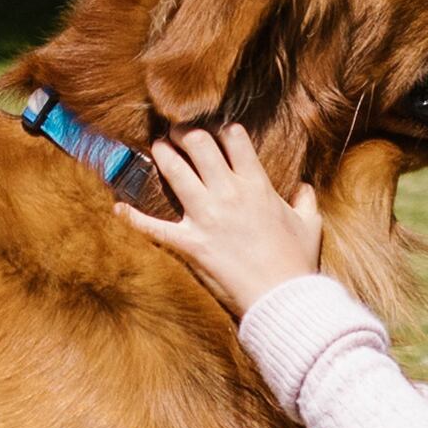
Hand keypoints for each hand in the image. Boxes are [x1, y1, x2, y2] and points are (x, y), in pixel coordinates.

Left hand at [117, 124, 321, 315]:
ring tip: (157, 146)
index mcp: (257, 186)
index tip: (218, 130)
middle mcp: (228, 193)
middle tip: (177, 130)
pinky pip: (154, 227)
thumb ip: (305, 201)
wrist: (283, 297)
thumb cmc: (297, 262)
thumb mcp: (310, 225)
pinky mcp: (190, 243)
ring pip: (175, 171)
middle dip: (185, 132)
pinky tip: (118, 208)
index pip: (235, 140)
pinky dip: (133, 218)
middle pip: (199, 144)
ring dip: (163, 154)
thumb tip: (304, 188)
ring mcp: (206, 217)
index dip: (224, 130)